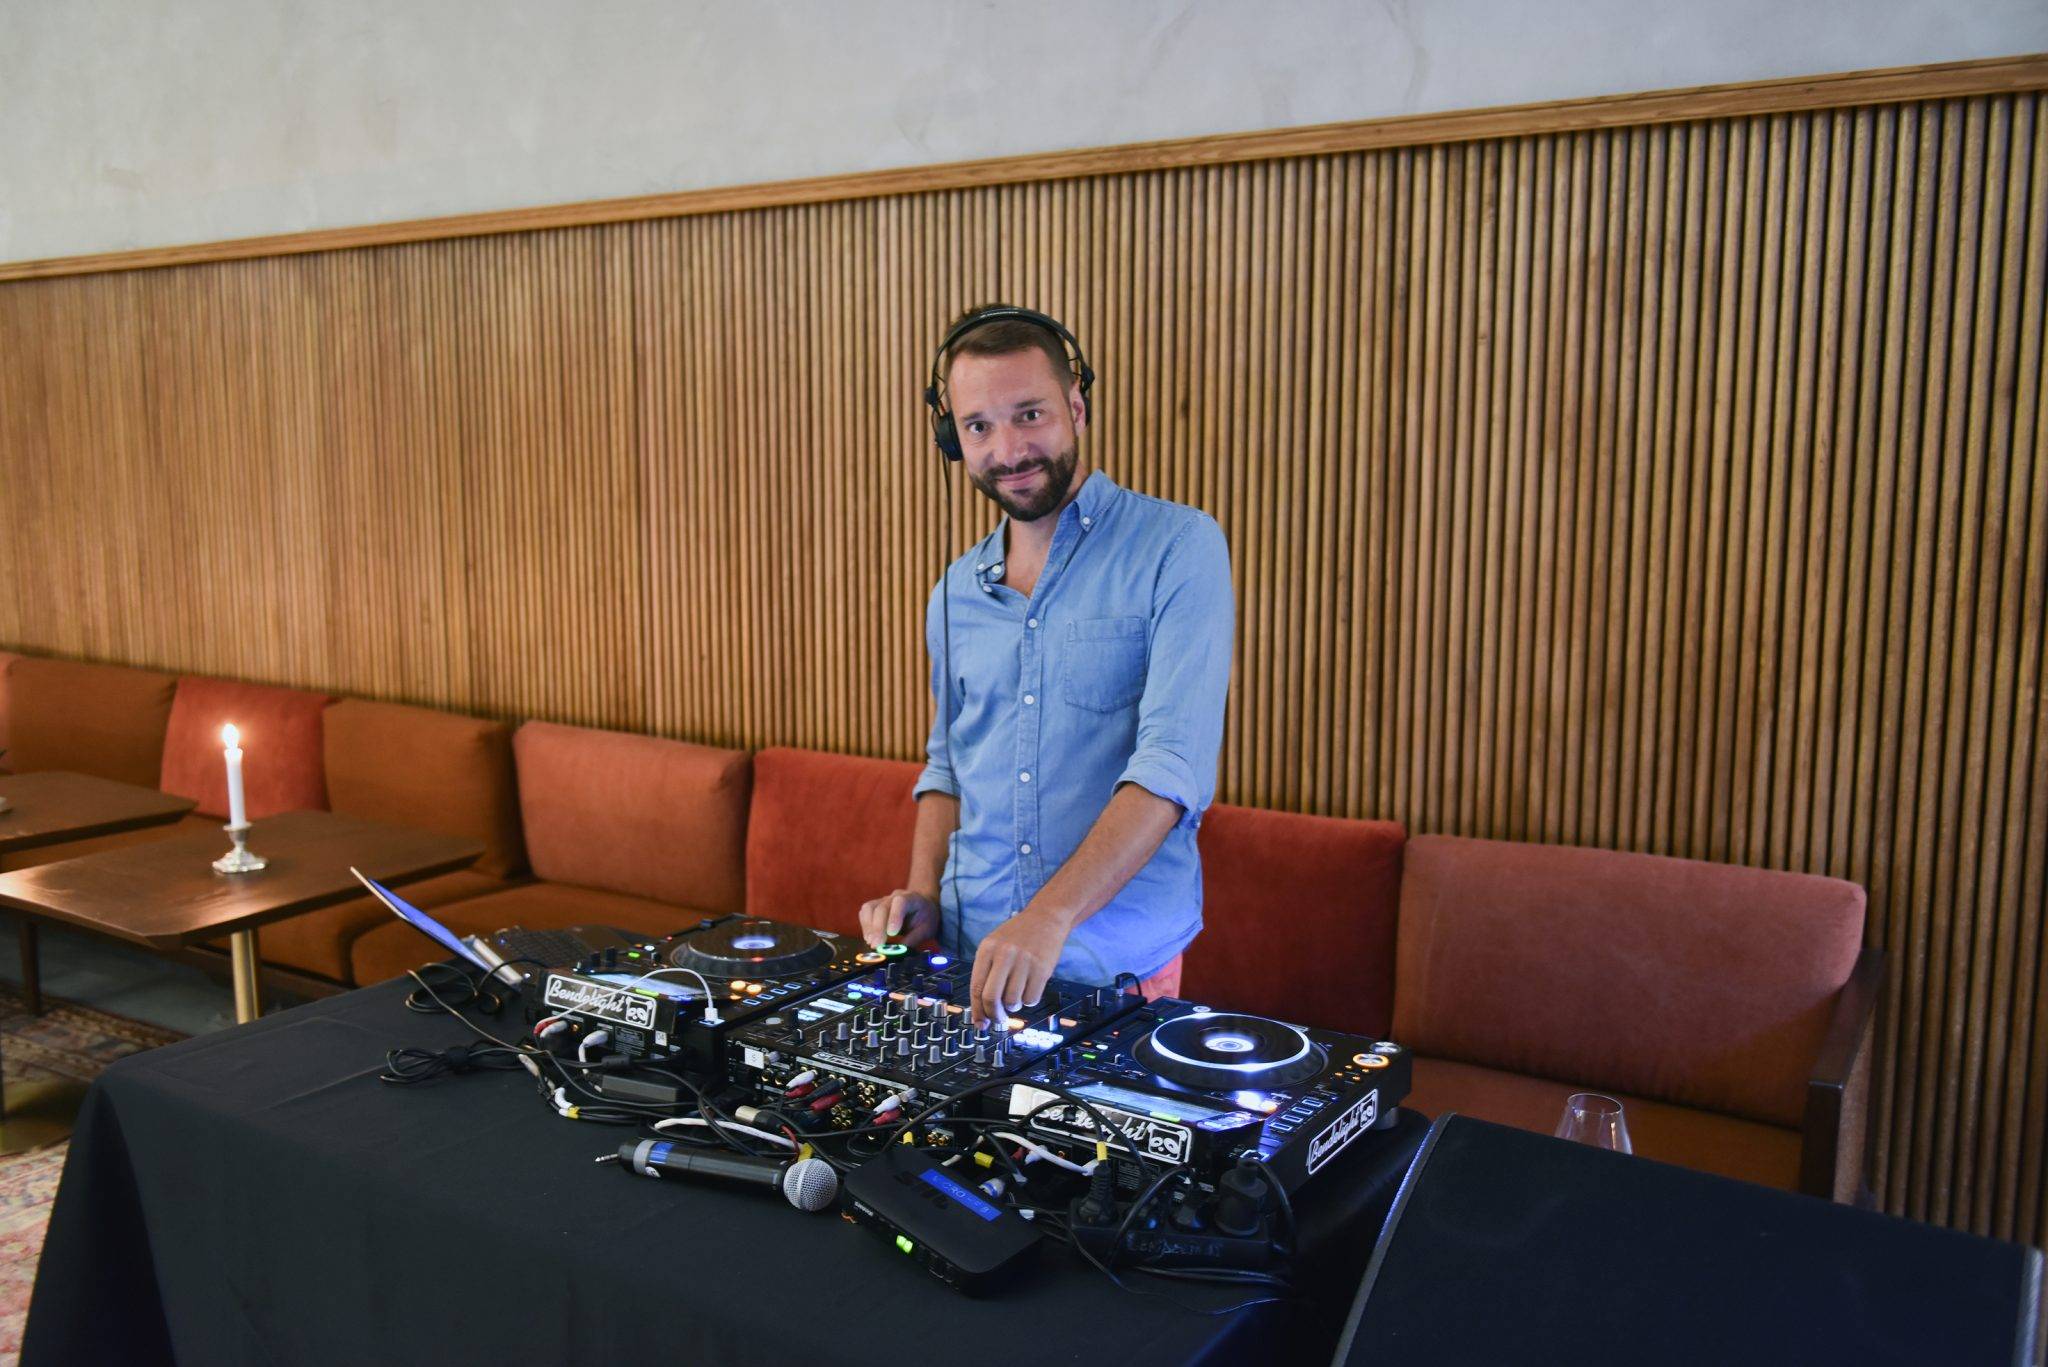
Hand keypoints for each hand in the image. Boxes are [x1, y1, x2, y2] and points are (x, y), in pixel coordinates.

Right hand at [858, 889, 940, 948]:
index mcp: (912, 898)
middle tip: (877, 945)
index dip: (894, 917)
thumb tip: (898, 952)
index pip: (900, 902)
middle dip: (878, 928)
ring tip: (871, 942)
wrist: (923, 905)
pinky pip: (865, 912)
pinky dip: (865, 926)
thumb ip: (913, 939)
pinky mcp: (875, 906)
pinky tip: (869, 938)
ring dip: (868, 927)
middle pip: (881, 907)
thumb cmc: (925, 917)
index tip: (892, 934)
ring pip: (869, 908)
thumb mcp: (927, 929)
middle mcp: (895, 896)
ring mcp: (883, 900)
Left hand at [969, 908, 1068, 1025]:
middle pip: (991, 998)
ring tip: (1016, 996)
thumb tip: (982, 1009)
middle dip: (994, 1015)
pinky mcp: (1042, 969)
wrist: (1046, 917)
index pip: (976, 987)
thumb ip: (986, 972)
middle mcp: (1004, 954)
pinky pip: (1031, 999)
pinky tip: (1029, 988)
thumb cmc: (1017, 935)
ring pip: (1012, 1001)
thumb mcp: (994, 945)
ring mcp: (1024, 961)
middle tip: (999, 1019)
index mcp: (987, 949)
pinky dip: (1029, 1001)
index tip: (980, 1023)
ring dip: (1013, 1007)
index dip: (977, 1011)